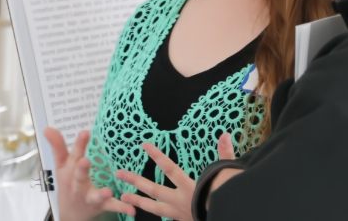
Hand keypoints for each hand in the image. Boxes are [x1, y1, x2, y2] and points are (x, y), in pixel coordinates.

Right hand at [44, 128, 135, 220]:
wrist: (70, 214)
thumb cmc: (67, 185)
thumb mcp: (61, 166)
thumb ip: (57, 147)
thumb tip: (47, 128)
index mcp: (69, 172)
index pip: (74, 155)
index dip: (79, 144)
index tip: (85, 132)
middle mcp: (77, 185)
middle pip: (79, 177)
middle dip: (81, 169)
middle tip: (85, 161)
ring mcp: (89, 197)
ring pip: (94, 196)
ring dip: (101, 194)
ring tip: (108, 192)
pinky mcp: (100, 206)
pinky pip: (111, 207)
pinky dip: (121, 207)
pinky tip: (131, 208)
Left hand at [116, 132, 236, 220]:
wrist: (229, 218)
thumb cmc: (227, 199)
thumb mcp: (226, 177)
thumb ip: (225, 156)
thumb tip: (225, 135)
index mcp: (190, 188)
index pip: (169, 169)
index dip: (157, 156)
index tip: (144, 145)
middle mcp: (181, 201)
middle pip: (154, 190)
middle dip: (135, 181)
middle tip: (118, 174)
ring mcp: (179, 213)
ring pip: (154, 208)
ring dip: (138, 201)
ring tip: (123, 196)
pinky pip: (163, 216)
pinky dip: (153, 212)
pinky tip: (144, 210)